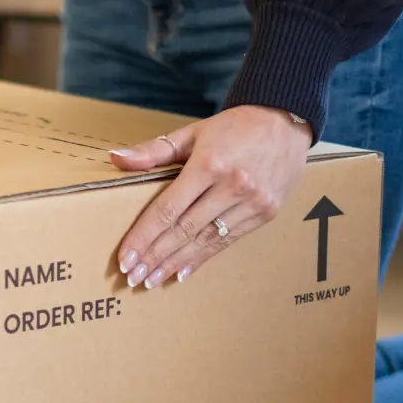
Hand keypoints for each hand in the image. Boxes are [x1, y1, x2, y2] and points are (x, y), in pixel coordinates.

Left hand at [110, 106, 312, 287]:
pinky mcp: (266, 213)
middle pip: (184, 230)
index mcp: (209, 164)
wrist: (286, 122)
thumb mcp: (192, 132)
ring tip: (151, 280)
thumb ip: (154, 150)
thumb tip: (116, 159)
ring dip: (175, 263)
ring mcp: (252, 202)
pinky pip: (228, 241)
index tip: (124, 257)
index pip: (168, 209)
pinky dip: (203, 258)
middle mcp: (233, 186)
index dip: (144, 236)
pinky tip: (182, 272)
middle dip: (155, 256)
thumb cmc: (233, 128)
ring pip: (206, 241)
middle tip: (132, 277)